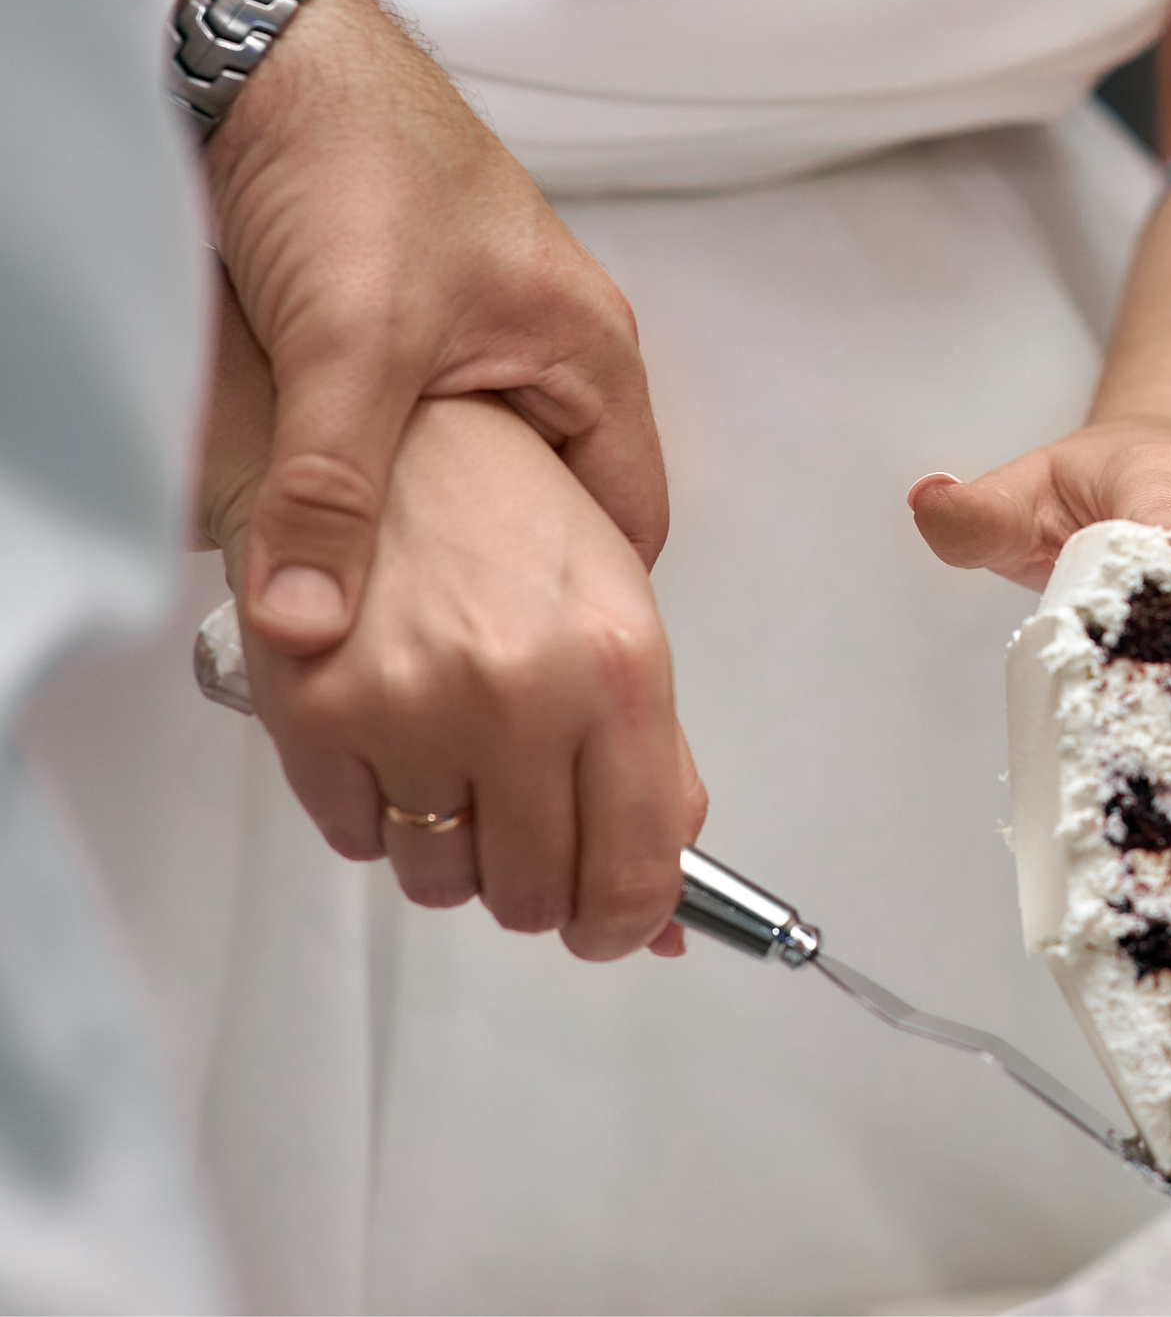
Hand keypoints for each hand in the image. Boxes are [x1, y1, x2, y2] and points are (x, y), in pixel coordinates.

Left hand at [196, 0, 666, 657]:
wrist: (259, 48)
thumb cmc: (354, 154)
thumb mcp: (349, 345)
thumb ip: (330, 493)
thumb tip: (312, 626)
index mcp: (593, 353)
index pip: (631, 525)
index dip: (590, 605)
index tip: (534, 670)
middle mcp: (552, 349)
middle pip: (561, 509)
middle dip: (509, 581)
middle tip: (449, 651)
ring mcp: (481, 335)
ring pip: (488, 475)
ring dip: (441, 528)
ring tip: (387, 594)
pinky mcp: (408, 324)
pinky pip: (427, 436)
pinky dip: (389, 481)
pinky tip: (333, 515)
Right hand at [201, 291, 703, 958]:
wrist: (394, 430)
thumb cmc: (517, 519)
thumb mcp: (624, 622)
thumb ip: (657, 769)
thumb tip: (671, 912)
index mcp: (619, 667)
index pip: (639, 873)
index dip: (627, 924)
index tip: (616, 925)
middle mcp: (519, 692)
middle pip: (534, 896)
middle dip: (540, 884)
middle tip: (533, 826)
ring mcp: (411, 705)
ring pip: (440, 882)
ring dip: (456, 848)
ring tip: (463, 759)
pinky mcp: (314, 711)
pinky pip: (357, 841)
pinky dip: (381, 814)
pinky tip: (400, 737)